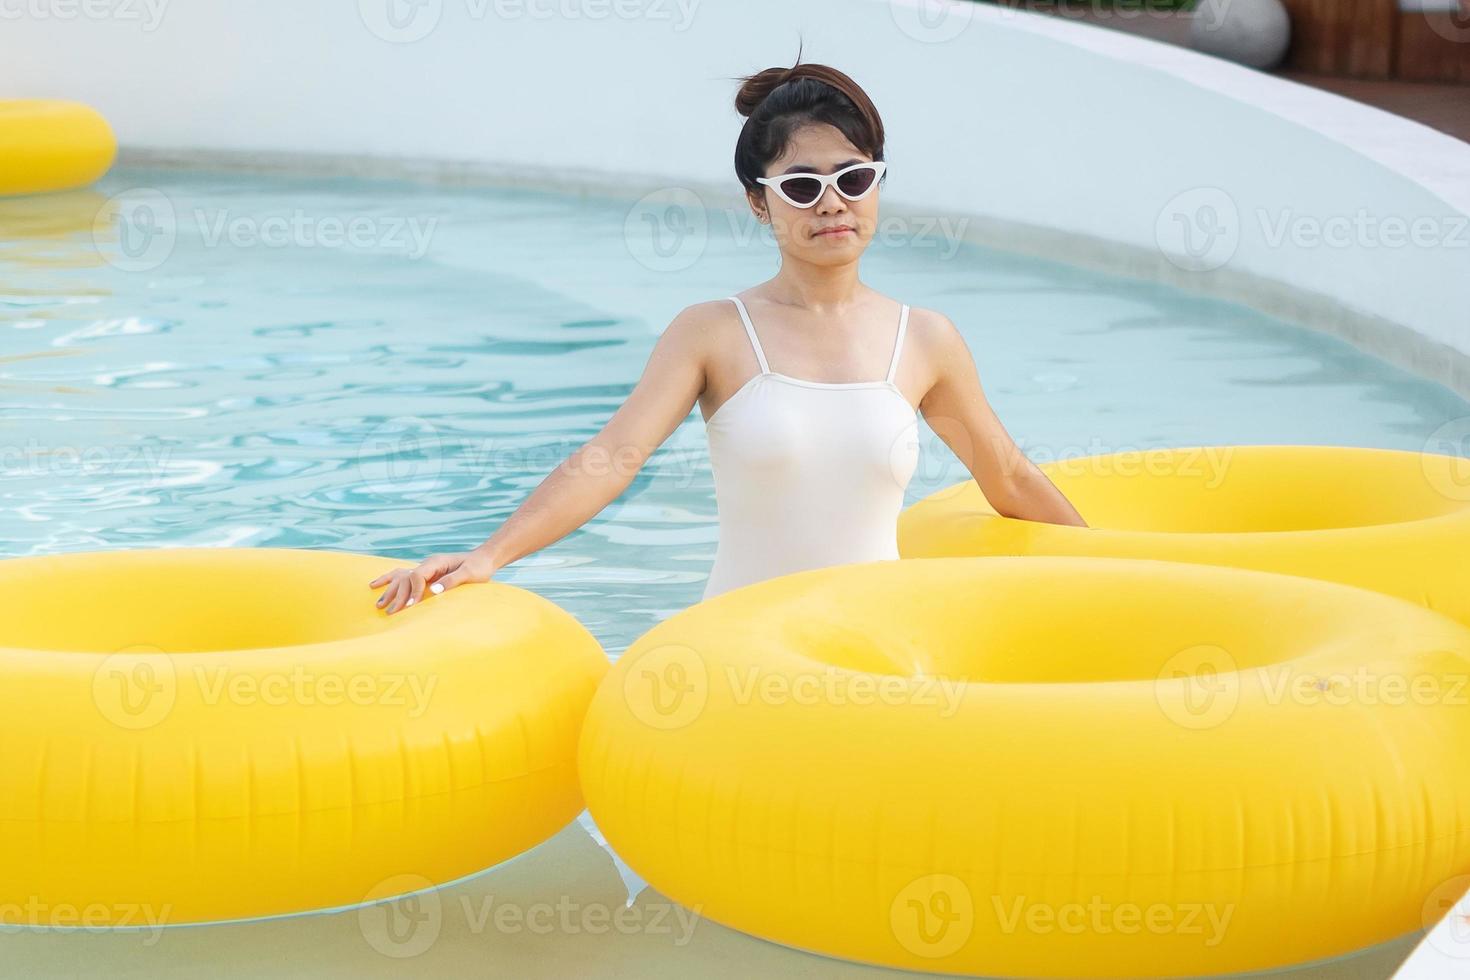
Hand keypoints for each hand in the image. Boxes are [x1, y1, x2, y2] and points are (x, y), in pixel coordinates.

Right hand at [368, 549, 498, 614]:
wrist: (484, 559)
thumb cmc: (479, 566)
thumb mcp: (469, 574)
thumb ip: (452, 581)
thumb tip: (433, 590)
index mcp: (436, 562)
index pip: (418, 576)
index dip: (413, 591)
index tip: (409, 606)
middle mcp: (428, 564)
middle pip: (406, 579)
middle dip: (398, 595)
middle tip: (390, 613)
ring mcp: (426, 568)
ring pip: (402, 578)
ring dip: (390, 591)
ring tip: (379, 605)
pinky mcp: (428, 574)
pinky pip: (405, 577)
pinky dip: (390, 581)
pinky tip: (375, 585)